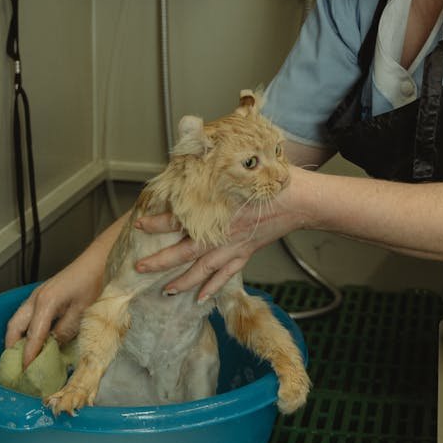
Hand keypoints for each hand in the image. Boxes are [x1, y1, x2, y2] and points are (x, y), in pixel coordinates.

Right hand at [3, 254, 103, 369]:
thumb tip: (53, 345)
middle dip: (12, 346)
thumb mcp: (83, 311)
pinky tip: (34, 338)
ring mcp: (38, 295)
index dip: (28, 355)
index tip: (25, 371)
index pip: (33, 335)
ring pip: (18, 319)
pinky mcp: (44, 294)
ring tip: (22, 355)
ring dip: (17, 337)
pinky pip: (27, 315)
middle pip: (14, 326)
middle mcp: (37, 298)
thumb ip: (66, 330)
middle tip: (16, 365)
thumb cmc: (95, 282)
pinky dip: (25, 328)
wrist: (100, 261)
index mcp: (46, 303)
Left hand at [134, 169, 312, 300]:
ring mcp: (235, 246)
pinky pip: (227, 275)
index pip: (180, 219)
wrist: (303, 199)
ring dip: (184, 281)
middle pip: (185, 252)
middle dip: (161, 261)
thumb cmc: (274, 179)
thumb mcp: (242, 163)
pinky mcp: (247, 252)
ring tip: (166, 290)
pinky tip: (202, 297)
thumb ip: (216, 160)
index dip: (158, 223)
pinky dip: (213, 287)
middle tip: (140, 267)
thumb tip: (194, 144)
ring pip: (204, 270)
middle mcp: (224, 233)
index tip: (139, 223)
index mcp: (219, 211)